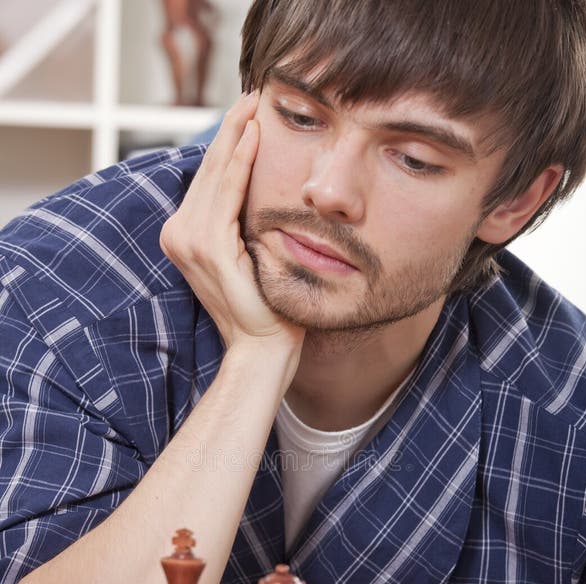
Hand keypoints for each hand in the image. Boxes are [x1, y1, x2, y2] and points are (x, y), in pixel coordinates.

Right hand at [160, 93, 304, 354]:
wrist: (262, 346)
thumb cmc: (264, 305)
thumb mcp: (249, 253)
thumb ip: (241, 220)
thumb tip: (258, 184)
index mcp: (185, 236)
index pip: (208, 179)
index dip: (226, 142)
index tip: (247, 111)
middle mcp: (179, 234)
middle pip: (208, 170)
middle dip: (231, 128)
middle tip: (252, 94)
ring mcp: (190, 241)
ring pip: (215, 175)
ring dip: (235, 134)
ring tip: (254, 103)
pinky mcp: (209, 247)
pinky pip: (228, 194)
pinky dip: (241, 162)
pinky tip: (254, 136)